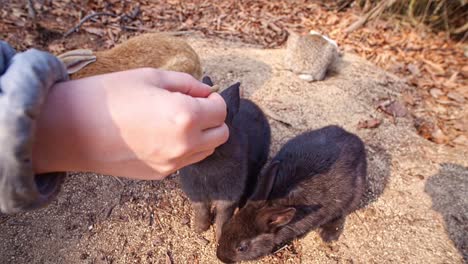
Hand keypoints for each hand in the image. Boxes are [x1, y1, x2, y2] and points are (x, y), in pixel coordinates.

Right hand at [33, 68, 227, 179]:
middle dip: (213, 119)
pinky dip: (184, 149)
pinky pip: (185, 161)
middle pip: (221, 135)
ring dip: (202, 136)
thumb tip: (207, 93)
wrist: (71, 129)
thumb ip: (188, 84)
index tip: (204, 95)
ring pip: (206, 151)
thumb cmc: (109, 95)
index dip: (215, 100)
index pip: (221, 111)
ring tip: (177, 122)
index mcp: (186, 116)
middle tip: (195, 107)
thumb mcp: (152, 76)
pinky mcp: (159, 175)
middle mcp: (184, 145)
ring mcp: (172, 164)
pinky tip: (161, 136)